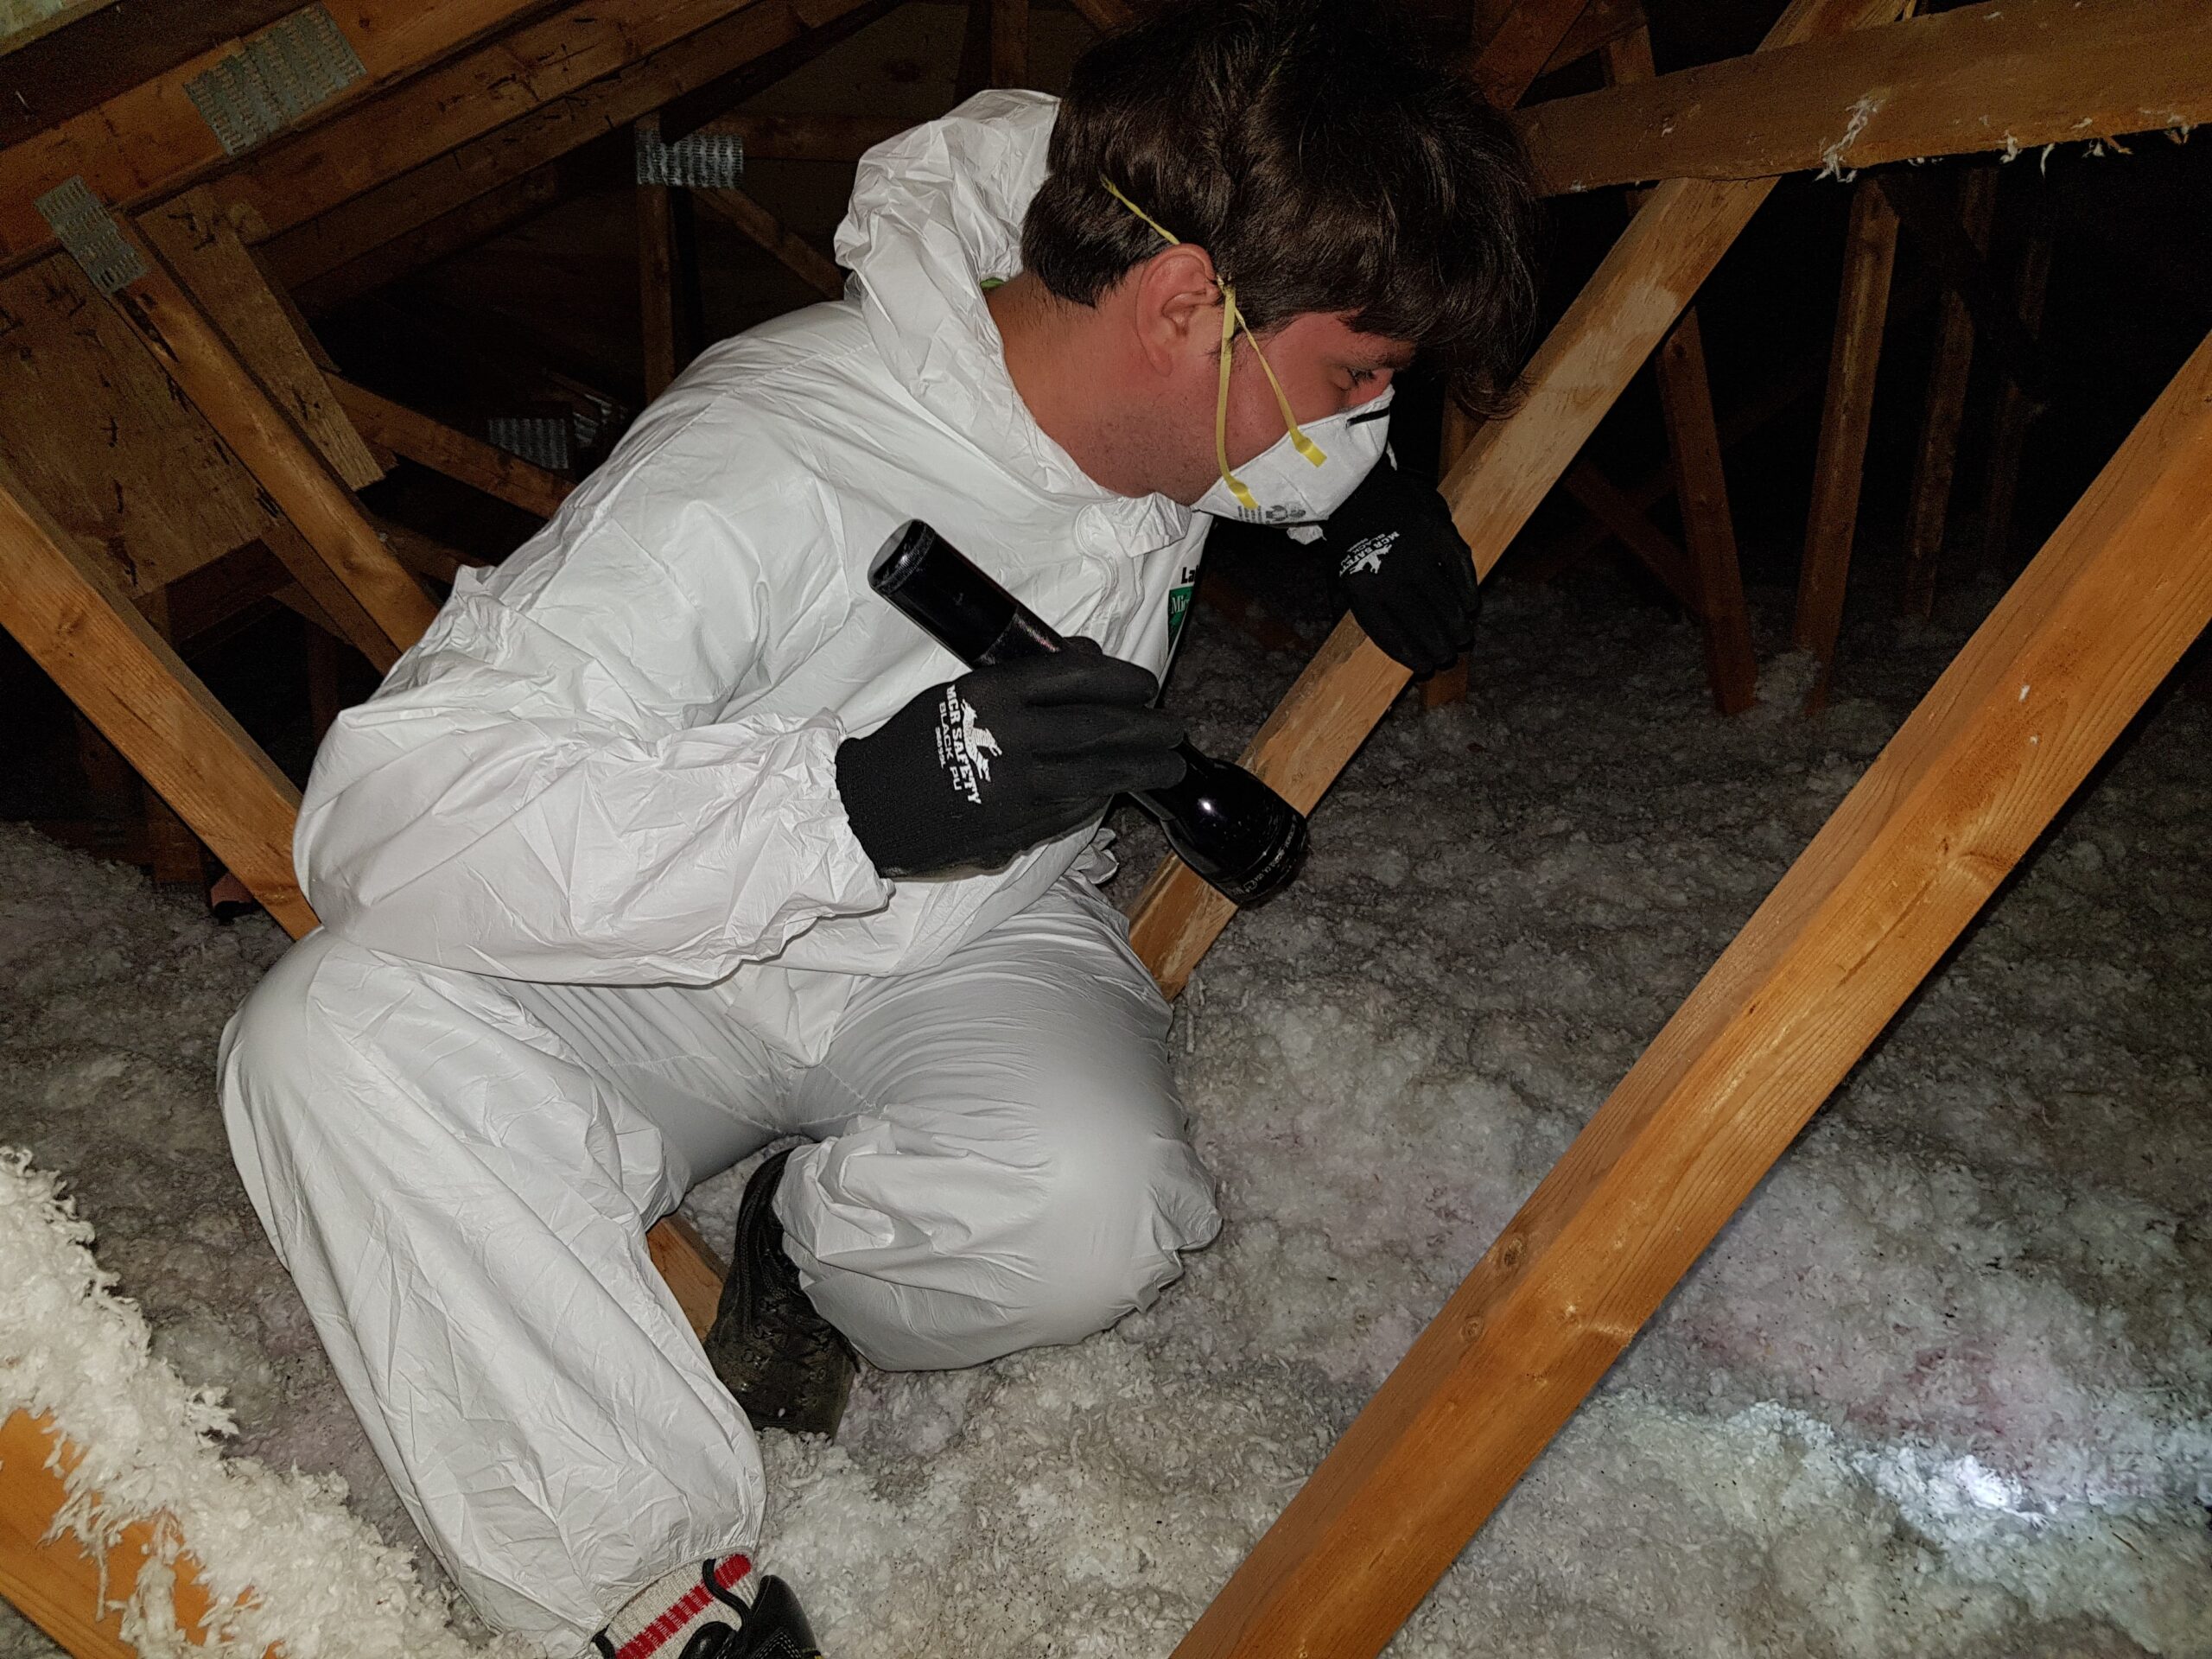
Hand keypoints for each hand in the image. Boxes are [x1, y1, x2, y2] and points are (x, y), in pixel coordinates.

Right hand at [836, 640, 1186, 876]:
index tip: (1145, 683)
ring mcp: (1017, 787)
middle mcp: (1010, 738)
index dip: (1120, 679)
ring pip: (1098, 774)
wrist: (871, 808)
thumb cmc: (911, 742)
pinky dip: (1103, 796)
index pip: (1074, 678)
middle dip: (1146, 728)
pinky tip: (1119, 790)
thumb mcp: (961, 692)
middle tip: (1174, 728)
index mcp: (991, 695)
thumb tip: (1087, 657)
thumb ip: (1026, 678)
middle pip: (1097, 728)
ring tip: (1169, 766)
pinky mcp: (1018, 827)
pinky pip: (1074, 807)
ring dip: (1142, 769)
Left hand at [1322, 462, 1480, 675]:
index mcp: (1364, 592)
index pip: (1392, 636)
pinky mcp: (1439, 535)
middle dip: (1440, 645)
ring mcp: (1417, 555)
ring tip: (1463, 635)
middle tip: (1449, 654)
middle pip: (1423, 625)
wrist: (1356, 487)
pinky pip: (1461, 572)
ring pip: (1446, 603)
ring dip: (1458, 625)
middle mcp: (1391, 577)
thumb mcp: (1336, 573)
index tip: (1426, 666)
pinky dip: (1468, 591)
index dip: (1413, 655)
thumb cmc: (1347, 537)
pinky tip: (1471, 605)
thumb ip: (1348, 605)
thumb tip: (1352, 636)